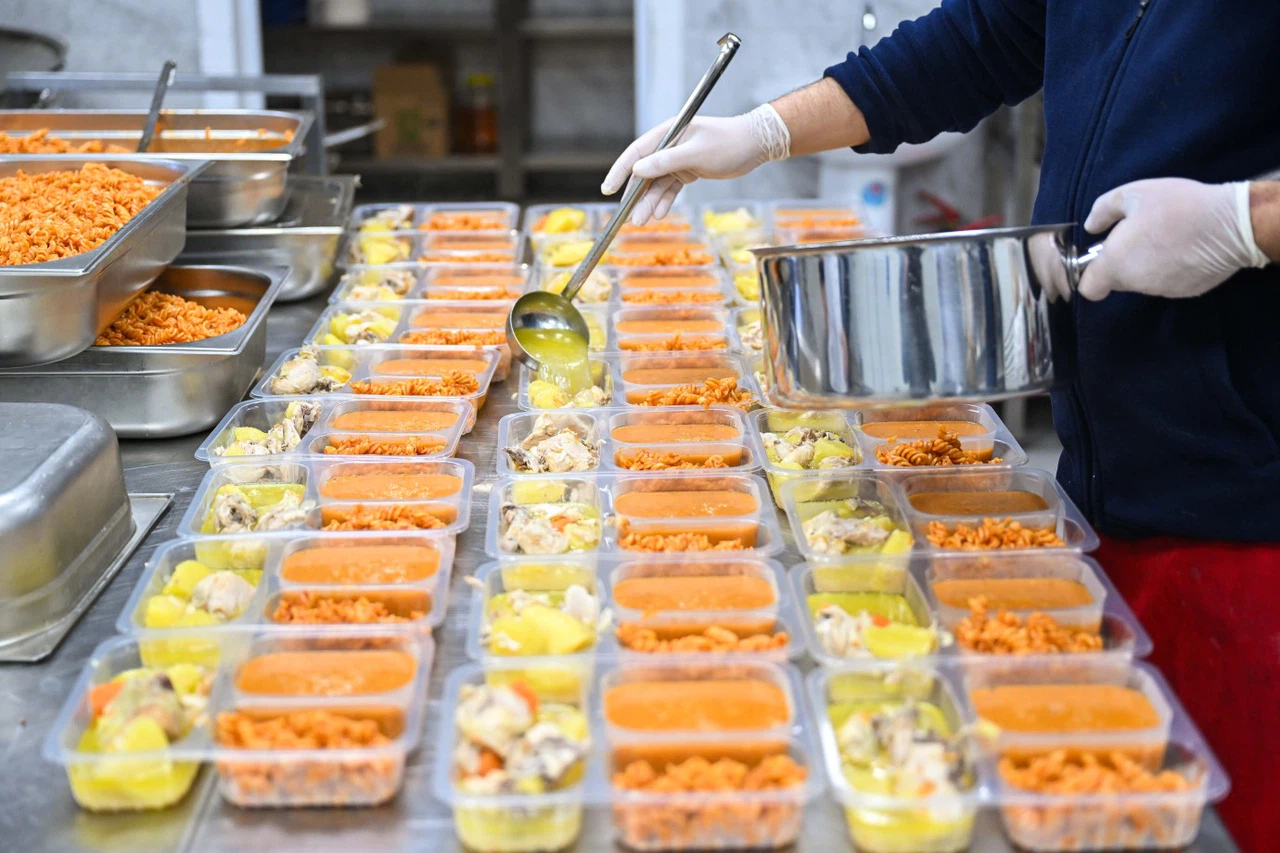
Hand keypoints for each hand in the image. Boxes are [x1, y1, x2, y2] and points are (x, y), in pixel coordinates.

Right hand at [600, 104, 789, 224]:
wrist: (755, 145)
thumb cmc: (728, 143)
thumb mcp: (697, 153)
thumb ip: (666, 161)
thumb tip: (638, 170)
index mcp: (668, 134)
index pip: (636, 153)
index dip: (620, 171)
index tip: (607, 189)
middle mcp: (668, 146)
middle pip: (644, 173)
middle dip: (637, 197)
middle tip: (632, 218)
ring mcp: (677, 159)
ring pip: (657, 184)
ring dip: (650, 203)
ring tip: (644, 222)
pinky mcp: (688, 170)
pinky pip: (670, 188)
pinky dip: (665, 201)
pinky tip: (659, 214)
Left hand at [1079, 178, 1268, 299]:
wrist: (1231, 225)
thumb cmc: (1176, 206)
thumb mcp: (1132, 194)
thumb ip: (1103, 210)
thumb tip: (1091, 226)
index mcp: (1116, 264)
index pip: (1089, 288)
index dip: (1090, 275)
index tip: (1099, 258)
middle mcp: (1136, 283)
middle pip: (1117, 281)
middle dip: (1121, 263)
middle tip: (1139, 236)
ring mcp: (1162, 290)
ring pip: (1143, 281)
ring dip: (1147, 265)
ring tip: (1167, 237)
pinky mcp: (1187, 291)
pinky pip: (1169, 281)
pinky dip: (1171, 269)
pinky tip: (1185, 248)